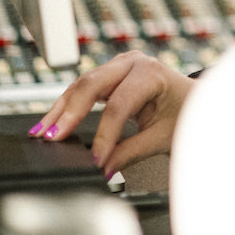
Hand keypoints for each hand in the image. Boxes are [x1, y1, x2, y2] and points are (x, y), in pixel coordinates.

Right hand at [30, 51, 193, 176]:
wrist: (193, 98)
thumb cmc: (184, 112)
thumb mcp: (162, 135)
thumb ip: (132, 153)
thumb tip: (104, 171)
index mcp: (151, 73)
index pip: (120, 105)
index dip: (104, 135)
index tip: (94, 160)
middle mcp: (133, 63)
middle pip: (92, 84)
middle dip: (69, 112)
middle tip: (52, 137)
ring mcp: (118, 66)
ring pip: (81, 85)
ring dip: (60, 109)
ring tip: (41, 133)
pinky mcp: (108, 75)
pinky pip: (82, 89)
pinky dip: (65, 106)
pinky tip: (49, 123)